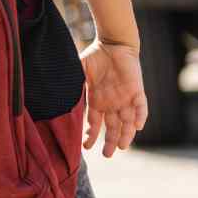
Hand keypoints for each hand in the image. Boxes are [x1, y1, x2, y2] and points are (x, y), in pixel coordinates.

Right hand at [80, 41, 148, 157]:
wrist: (113, 42)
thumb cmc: (95, 56)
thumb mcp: (80, 71)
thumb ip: (73, 83)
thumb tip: (57, 94)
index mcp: (98, 101)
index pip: (95, 123)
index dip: (91, 135)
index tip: (87, 146)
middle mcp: (112, 104)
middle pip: (113, 128)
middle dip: (110, 142)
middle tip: (107, 155)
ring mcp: (125, 98)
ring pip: (127, 122)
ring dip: (126, 134)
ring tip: (123, 147)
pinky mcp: (137, 90)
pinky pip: (141, 106)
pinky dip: (140, 116)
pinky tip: (137, 126)